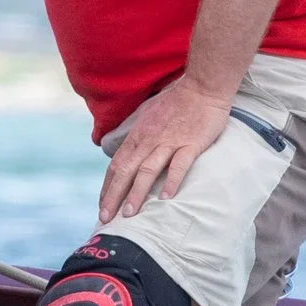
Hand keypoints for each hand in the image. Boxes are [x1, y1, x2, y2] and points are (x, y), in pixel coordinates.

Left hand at [98, 76, 233, 224]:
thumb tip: (126, 152)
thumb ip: (137, 135)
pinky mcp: (190, 143)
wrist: (202, 86)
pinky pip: (179, 165)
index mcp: (138, 136)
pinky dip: (172, 181)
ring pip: (148, 170)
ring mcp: (169, 142)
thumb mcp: (148, 116)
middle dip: (113, 196)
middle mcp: (148, 140)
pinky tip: (166, 198)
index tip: (102, 206)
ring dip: (137, 193)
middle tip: (106, 219)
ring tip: (130, 214)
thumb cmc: (177, 102)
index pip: (116, 165)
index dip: (107, 187)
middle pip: (126, 171)